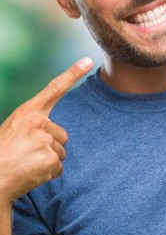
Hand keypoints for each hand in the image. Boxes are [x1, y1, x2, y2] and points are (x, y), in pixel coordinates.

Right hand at [0, 58, 92, 204]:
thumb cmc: (2, 154)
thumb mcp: (14, 129)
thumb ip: (34, 124)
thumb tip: (53, 131)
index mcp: (27, 113)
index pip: (53, 89)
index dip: (72, 74)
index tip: (88, 62)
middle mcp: (38, 123)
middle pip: (61, 134)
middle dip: (49, 145)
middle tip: (27, 153)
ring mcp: (45, 140)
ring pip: (60, 151)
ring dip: (47, 160)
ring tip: (26, 163)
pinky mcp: (50, 158)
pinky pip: (59, 167)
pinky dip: (47, 173)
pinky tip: (30, 173)